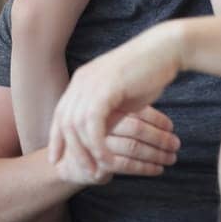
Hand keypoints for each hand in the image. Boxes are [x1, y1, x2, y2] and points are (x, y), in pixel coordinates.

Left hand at [48, 27, 182, 179]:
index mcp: (81, 81)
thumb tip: (101, 134)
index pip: (60, 114)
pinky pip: (93, 124)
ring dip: (84, 152)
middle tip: (78, 170)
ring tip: (95, 170)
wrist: (164, 51)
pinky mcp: (105, 89)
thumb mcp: (120, 96)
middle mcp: (81, 81)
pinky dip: (97, 144)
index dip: (56, 137)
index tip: (56, 158)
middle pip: (63, 121)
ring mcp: (90, 83)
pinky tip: (106, 159)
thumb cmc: (147, 73)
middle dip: (67, 149)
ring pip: (76, 125)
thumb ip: (107, 112)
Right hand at [50, 104, 181, 186]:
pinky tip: (157, 170)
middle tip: (176, 144)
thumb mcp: (106, 118)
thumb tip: (158, 109)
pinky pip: (127, 165)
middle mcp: (99, 123)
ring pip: (134, 147)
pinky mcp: (97, 162)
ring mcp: (97, 142)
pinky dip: (146, 168)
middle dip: (160, 137)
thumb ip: (125, 112)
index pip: (135, 112)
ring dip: (157, 154)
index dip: (156, 119)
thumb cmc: (93, 139)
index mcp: (102, 108)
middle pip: (136, 128)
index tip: (170, 127)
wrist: (68, 162)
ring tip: (170, 158)